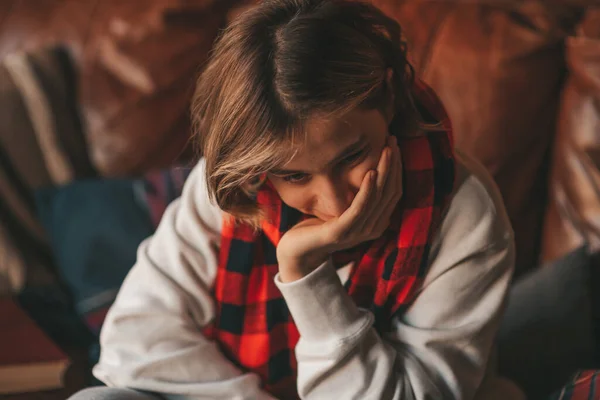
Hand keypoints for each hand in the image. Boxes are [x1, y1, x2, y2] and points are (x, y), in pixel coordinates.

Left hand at [276, 135, 402, 281]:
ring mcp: (358, 232)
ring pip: (379, 197)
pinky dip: (367, 190)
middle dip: (393, 164)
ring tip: (386, 150)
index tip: (393, 145)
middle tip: (393, 140)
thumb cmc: (317, 225)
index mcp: (375, 222)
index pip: (393, 192)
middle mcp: (372, 228)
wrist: (297, 251)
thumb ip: (357, 196)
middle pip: (390, 192)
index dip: (396, 168)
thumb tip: (367, 169)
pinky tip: (371, 172)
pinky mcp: (342, 232)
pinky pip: (360, 208)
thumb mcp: (342, 208)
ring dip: (384, 171)